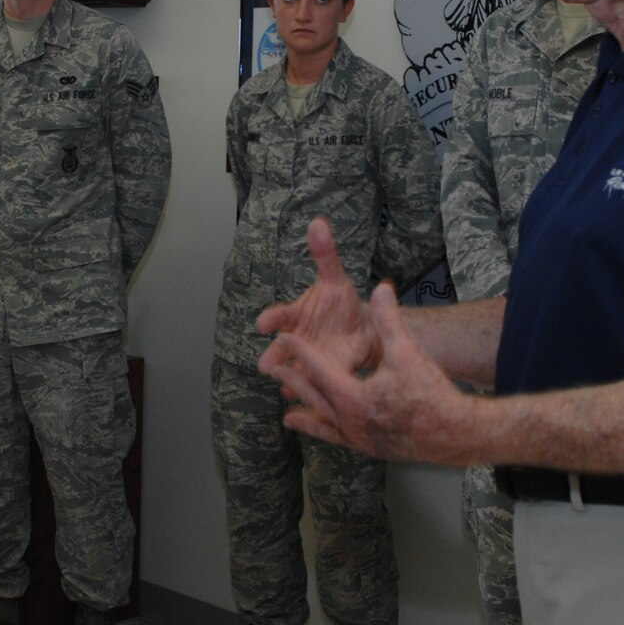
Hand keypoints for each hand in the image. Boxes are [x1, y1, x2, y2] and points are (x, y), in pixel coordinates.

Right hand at [255, 219, 379, 378]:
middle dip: (274, 358)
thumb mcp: (335, 278)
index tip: (263, 324)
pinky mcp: (323, 375)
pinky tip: (308, 402)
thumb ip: (325, 254)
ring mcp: (308, 359)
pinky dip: (311, 392)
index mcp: (297, 315)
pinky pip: (315, 384)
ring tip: (284, 390)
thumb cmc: (340, 302)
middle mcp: (296, 339)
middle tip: (266, 366)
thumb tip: (318, 222)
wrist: (360, 327)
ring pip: (294, 371)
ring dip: (289, 379)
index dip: (272, 319)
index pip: (281, 316)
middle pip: (281, 350)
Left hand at [262, 280, 475, 463]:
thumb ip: (391, 320)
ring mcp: (359, 439)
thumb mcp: (409, 352)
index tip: (284, 337)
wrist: (454, 434)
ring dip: (306, 416)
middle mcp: (350, 422)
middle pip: (314, 398)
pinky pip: (340, 440)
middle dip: (294, 381)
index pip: (320, 370)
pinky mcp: (371, 449)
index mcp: (354, 398)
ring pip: (325, 425)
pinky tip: (326, 433)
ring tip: (287, 415)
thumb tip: (381, 287)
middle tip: (272, 369)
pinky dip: (327, 435)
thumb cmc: (431, 393)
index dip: (301, 351)